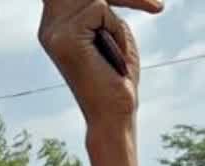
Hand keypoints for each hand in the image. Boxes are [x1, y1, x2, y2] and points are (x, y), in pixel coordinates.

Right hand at [38, 0, 160, 125]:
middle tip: (156, 7)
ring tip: (118, 49)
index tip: (146, 5)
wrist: (112, 115)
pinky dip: (114, 29)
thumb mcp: (112, 32)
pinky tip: (113, 54)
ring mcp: (54, 32)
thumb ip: (103, 8)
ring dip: (114, 21)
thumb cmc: (117, 79)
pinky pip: (100, 8)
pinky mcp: (66, 37)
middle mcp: (49, 28)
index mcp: (54, 28)